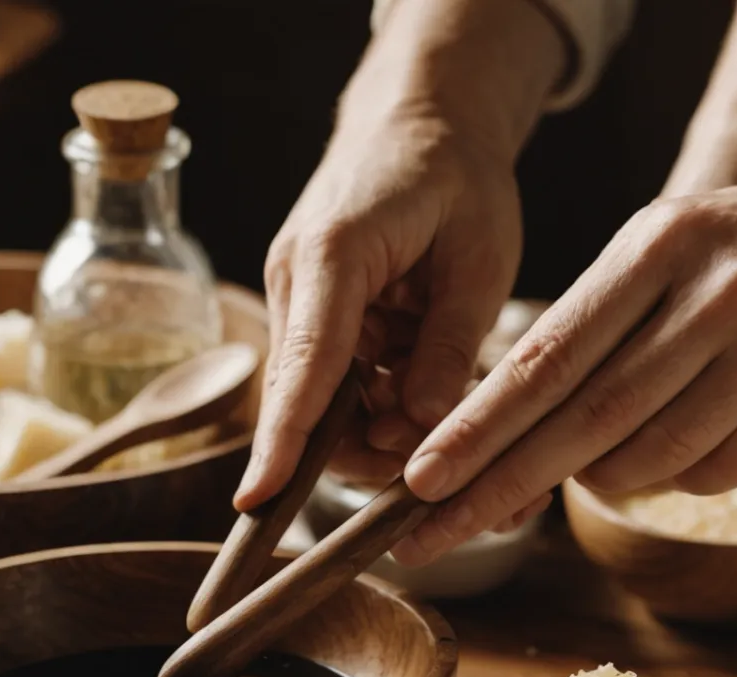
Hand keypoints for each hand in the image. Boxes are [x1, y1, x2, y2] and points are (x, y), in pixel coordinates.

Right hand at [236, 116, 521, 509]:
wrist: (422, 119)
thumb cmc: (456, 174)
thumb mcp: (478, 257)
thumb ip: (450, 343)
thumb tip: (426, 426)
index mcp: (334, 256)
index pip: (305, 366)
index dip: (283, 440)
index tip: (258, 498)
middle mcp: (298, 280)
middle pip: (310, 401)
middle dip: (367, 452)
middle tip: (439, 470)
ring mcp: (301, 298)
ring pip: (329, 401)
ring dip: (384, 428)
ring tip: (449, 422)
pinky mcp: (317, 312)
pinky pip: (343, 380)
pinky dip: (386, 400)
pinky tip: (429, 394)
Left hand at [392, 176, 736, 562]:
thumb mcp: (696, 236)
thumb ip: (617, 312)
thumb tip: (531, 422)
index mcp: (664, 241)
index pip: (548, 352)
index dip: (477, 424)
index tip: (420, 474)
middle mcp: (714, 292)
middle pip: (583, 419)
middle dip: (498, 484)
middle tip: (430, 531)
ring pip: (649, 458)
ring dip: (605, 479)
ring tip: (595, 469)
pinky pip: (716, 471)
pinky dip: (683, 475)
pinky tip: (693, 443)